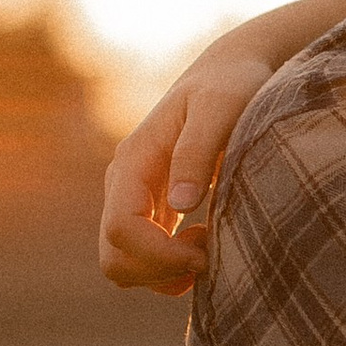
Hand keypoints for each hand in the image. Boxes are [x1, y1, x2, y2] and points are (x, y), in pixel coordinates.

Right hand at [97, 41, 275, 293]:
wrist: (230, 71)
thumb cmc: (231, 84)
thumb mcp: (221, 107)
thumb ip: (198, 151)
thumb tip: (182, 205)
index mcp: (134, 160)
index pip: (122, 228)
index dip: (159, 255)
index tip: (205, 255)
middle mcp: (125, 183)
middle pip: (114, 257)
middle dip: (159, 270)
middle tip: (209, 253)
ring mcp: (135, 199)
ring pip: (125, 264)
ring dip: (165, 273)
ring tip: (211, 245)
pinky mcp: (153, 210)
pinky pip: (145, 259)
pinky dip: (171, 270)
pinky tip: (206, 247)